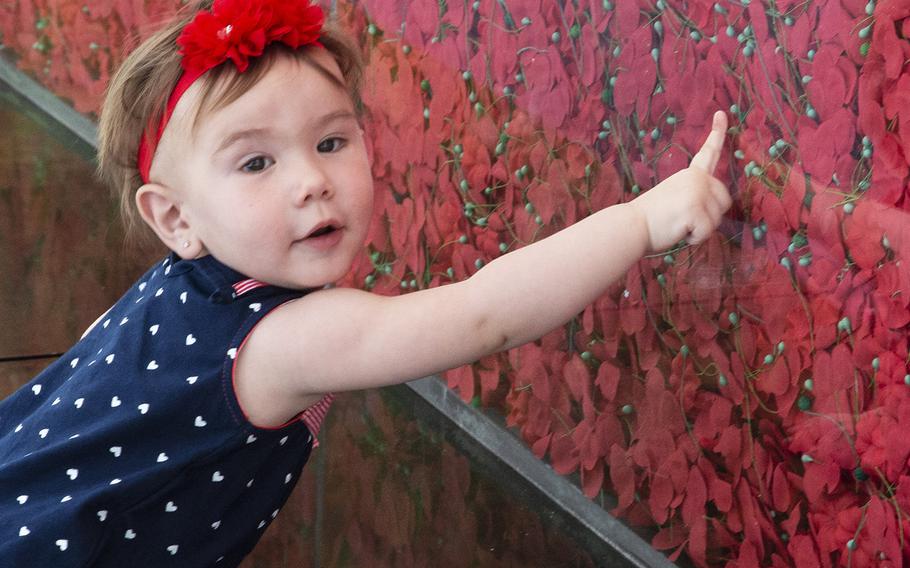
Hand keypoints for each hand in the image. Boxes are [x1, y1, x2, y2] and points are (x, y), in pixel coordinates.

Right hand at [629, 111, 731, 251]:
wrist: (631, 226)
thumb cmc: (649, 218)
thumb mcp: (675, 198)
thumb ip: (695, 196)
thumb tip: (710, 205)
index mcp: (689, 174)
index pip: (708, 152)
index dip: (717, 133)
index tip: (722, 113)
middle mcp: (696, 179)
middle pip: (725, 200)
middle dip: (710, 216)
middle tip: (684, 220)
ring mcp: (698, 193)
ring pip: (718, 219)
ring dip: (701, 230)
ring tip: (678, 225)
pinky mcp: (696, 210)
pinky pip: (707, 232)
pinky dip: (694, 239)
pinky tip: (678, 231)